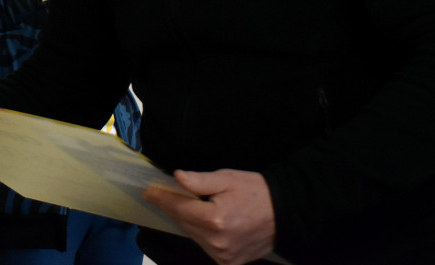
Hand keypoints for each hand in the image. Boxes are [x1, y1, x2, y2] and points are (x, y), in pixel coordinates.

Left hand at [143, 169, 275, 264]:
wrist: (285, 213)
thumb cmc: (256, 191)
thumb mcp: (227, 179)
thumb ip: (199, 181)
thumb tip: (176, 177)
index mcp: (215, 219)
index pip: (178, 208)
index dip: (161, 199)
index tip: (148, 191)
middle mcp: (216, 242)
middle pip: (183, 223)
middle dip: (172, 208)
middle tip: (163, 194)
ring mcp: (223, 256)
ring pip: (192, 235)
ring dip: (187, 221)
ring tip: (187, 206)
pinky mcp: (229, 262)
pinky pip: (205, 246)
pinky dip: (200, 234)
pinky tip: (203, 222)